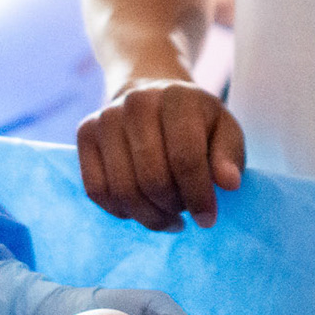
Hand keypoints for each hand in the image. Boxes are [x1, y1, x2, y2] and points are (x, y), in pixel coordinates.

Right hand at [77, 78, 245, 228]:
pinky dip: (120, 210)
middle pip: (152, 178)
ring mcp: (106, 117)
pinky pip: (97, 189)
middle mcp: (137, 102)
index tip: (208, 218)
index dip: (198, 196)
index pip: (186, 158)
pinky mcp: (85, 133)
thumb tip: (228, 183)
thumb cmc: (195, 122)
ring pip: (123, 189)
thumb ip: (229, 156)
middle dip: (172, 207)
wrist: (151, 96)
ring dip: (148, 215)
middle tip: (184, 212)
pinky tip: (140, 209)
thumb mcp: (224, 131)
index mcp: (178, 97)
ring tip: (166, 215)